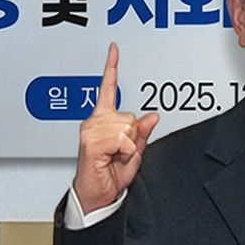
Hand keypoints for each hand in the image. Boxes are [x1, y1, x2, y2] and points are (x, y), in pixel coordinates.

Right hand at [73, 43, 160, 213]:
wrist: (96, 196)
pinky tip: (113, 158)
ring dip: (129, 146)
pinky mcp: (91, 141)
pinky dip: (125, 152)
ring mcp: (91, 130)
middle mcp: (94, 122)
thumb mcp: (134, 153)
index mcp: (103, 120)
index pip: (108, 89)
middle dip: (133, 137)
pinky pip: (122, 139)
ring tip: (115, 156)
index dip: (111, 67)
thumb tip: (153, 116)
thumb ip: (142, 134)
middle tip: (120, 152)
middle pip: (130, 116)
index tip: (114, 49)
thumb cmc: (109, 175)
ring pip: (127, 127)